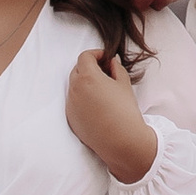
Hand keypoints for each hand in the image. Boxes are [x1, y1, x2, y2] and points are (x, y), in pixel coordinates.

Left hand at [65, 45, 156, 183]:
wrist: (121, 141)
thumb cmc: (125, 111)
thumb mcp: (124, 84)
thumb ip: (116, 68)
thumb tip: (111, 62)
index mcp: (88, 77)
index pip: (85, 56)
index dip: (96, 54)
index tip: (106, 58)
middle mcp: (74, 89)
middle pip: (77, 69)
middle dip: (89, 67)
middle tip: (105, 72)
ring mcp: (70, 104)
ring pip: (74, 85)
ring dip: (85, 82)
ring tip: (102, 90)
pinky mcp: (70, 117)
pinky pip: (73, 101)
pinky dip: (82, 97)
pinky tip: (97, 105)